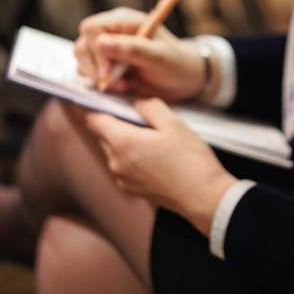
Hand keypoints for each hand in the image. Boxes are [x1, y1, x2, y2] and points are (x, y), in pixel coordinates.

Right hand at [75, 7, 208, 99]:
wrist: (185, 80)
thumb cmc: (176, 64)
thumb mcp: (158, 57)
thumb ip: (131, 48)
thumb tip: (100, 42)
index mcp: (124, 21)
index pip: (92, 28)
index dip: (95, 51)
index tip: (107, 73)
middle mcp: (112, 32)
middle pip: (82, 45)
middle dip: (93, 67)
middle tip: (113, 83)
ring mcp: (107, 49)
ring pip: (82, 60)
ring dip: (96, 77)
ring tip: (122, 85)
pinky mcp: (106, 66)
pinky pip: (89, 73)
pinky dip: (99, 83)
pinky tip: (121, 87)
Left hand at [80, 98, 236, 235]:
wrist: (204, 197)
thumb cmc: (191, 161)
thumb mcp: (174, 123)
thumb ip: (149, 107)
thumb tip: (135, 104)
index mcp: (123, 143)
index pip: (92, 119)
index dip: (89, 105)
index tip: (90, 96)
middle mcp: (115, 162)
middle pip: (102, 134)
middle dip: (113, 120)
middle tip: (135, 112)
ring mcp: (122, 178)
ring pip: (113, 149)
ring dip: (124, 138)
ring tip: (151, 135)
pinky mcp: (131, 188)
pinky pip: (122, 164)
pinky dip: (131, 154)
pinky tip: (154, 152)